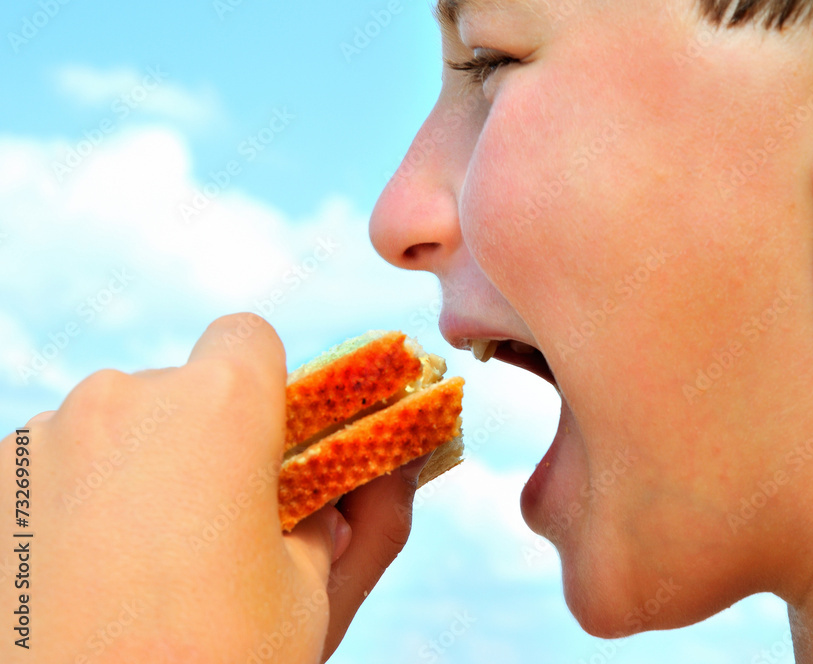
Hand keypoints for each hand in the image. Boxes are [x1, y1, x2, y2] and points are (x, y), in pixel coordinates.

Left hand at [0, 314, 424, 661]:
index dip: (267, 388)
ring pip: (112, 430)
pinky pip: (53, 469)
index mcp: (218, 407)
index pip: (248, 339)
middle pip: (179, 390)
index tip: (270, 451)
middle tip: (214, 533)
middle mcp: (121, 398)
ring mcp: (40, 439)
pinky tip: (82, 580)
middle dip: (202, 442)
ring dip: (136, 473)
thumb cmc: (217, 663)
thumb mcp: (313, 595)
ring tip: (142, 571)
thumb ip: (364, 514)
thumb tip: (389, 467)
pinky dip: (73, 504)